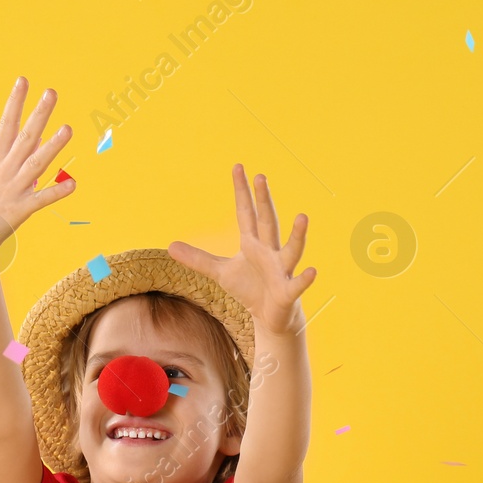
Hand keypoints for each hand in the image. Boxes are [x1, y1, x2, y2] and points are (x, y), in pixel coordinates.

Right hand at [0, 77, 74, 268]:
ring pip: (37, 163)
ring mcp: (14, 189)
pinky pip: (42, 199)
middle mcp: (5, 170)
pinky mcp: (21, 209)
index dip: (15, 102)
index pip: (6, 124)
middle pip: (25, 137)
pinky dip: (57, 192)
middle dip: (39, 114)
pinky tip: (73, 183)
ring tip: (68, 128)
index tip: (23, 80)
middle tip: (52, 92)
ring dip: (53, 146)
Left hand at [168, 165, 315, 335]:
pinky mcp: (288, 291)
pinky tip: (313, 270)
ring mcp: (281, 270)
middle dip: (264, 200)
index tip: (238, 167)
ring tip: (303, 216)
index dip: (241, 191)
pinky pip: (297, 284)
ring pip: (291, 249)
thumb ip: (198, 259)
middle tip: (260, 177)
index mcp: (253, 243)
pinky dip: (305, 278)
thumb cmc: (249, 288)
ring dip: (297, 234)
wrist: (270, 316)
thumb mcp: (220, 273)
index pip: (245, 212)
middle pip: (267, 222)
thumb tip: (169, 246)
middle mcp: (269, 251)